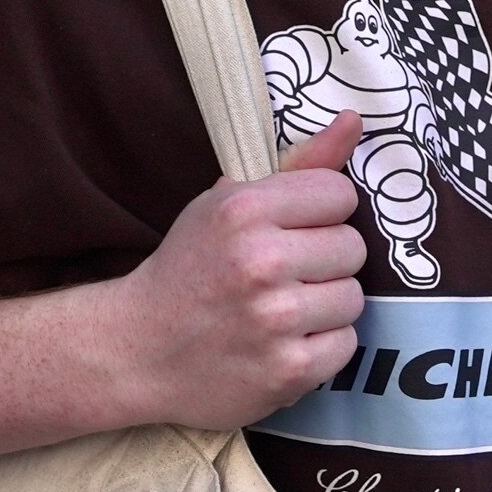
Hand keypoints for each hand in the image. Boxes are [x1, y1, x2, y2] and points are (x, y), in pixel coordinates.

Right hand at [106, 112, 366, 431]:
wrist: (137, 351)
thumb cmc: (189, 268)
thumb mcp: (228, 203)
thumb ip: (299, 164)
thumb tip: (355, 120)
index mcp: (245, 210)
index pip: (340, 194)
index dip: (321, 212)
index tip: (293, 229)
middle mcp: (262, 261)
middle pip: (352, 247)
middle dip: (324, 259)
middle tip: (285, 273)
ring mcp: (276, 320)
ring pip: (353, 298)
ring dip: (325, 304)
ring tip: (284, 308)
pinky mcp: (287, 371)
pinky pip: (345, 345)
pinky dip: (320, 346)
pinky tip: (284, 342)